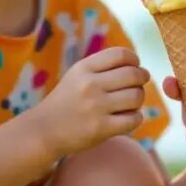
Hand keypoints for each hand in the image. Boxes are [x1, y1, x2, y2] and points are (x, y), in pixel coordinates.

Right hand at [31, 47, 148, 158]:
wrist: (43, 131)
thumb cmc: (66, 102)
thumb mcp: (77, 76)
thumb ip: (102, 67)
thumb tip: (138, 66)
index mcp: (84, 68)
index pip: (121, 54)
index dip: (135, 60)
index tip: (135, 67)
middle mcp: (90, 84)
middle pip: (134, 74)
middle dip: (142, 79)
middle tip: (138, 86)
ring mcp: (96, 107)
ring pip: (137, 96)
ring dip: (139, 100)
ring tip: (130, 104)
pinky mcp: (101, 129)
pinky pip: (134, 119)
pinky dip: (135, 118)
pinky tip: (126, 118)